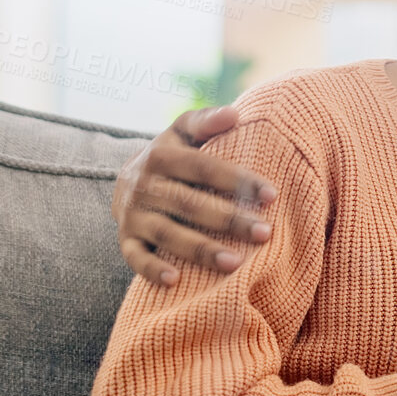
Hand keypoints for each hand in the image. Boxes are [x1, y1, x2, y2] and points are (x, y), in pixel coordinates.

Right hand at [113, 106, 278, 284]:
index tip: (272, 195)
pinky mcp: (125, 239)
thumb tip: (234, 114)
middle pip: (190, 203)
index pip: (204, 167)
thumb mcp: (183, 132)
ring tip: (235, 264)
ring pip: (167, 233)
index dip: (238, 180)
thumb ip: (206, 121)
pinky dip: (151, 270)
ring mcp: (133, 214)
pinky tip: (175, 281)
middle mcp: (143, 185)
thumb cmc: (172, 155)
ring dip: (200, 249)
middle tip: (264, 233)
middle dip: (228, 219)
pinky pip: (134, 257)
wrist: (127, 180)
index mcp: (161, 155)